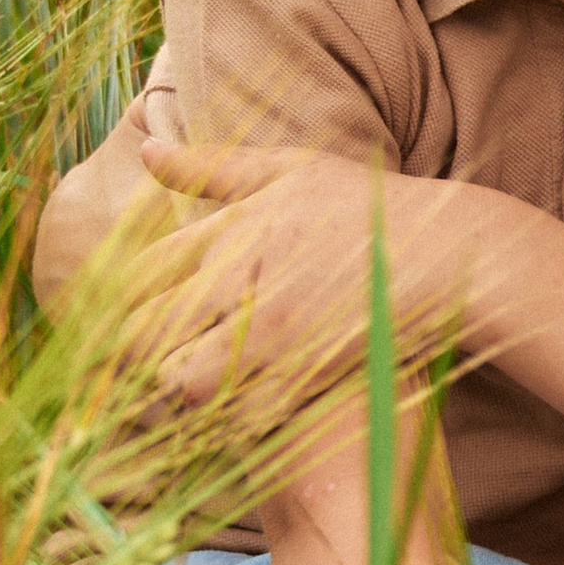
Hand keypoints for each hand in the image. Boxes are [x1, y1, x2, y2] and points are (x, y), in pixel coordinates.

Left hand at [119, 140, 491, 417]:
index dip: (119, 302)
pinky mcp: (301, 372)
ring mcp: (269, 330)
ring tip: (192, 388)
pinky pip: (235, 411)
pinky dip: (224, 417)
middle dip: (134, 354)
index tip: (125, 318)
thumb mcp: (289, 169)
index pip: (139, 274)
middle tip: (147, 363)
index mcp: (228, 230)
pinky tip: (235, 407)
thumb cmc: (365, 207)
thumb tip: (146, 147)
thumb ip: (212, 166)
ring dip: (176, 390)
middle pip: (145, 332)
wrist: (444, 253)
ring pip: (180, 380)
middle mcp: (239, 279)